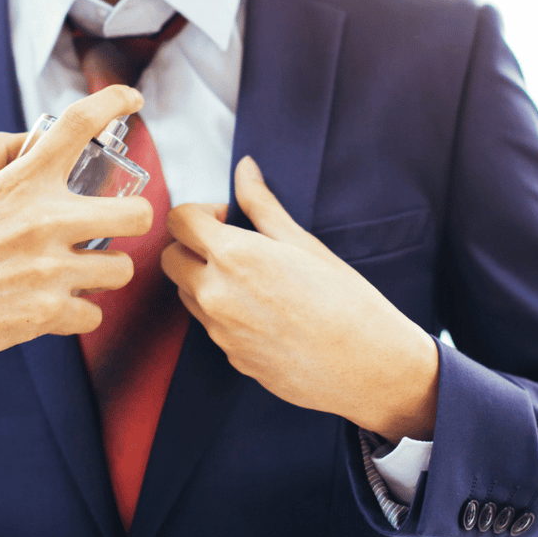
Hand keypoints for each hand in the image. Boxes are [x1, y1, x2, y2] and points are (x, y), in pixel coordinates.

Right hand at [0, 86, 153, 414]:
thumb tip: (37, 136)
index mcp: (19, 182)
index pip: (78, 124)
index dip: (114, 100)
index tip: (132, 98)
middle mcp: (41, 222)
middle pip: (137, 213)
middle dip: (135, 216)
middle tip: (119, 222)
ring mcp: (47, 272)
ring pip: (121, 269)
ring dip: (105, 270)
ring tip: (80, 270)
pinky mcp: (44, 315)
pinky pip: (94, 315)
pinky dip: (78, 313)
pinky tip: (54, 304)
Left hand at [160, 156, 438, 441]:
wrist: (367, 367)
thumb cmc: (346, 301)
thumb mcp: (303, 243)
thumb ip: (262, 204)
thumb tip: (244, 169)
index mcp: (233, 257)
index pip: (179, 221)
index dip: (199, 212)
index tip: (227, 218)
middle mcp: (215, 295)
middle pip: (170, 258)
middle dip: (191, 245)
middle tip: (231, 245)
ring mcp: (219, 330)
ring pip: (186, 293)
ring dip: (202, 278)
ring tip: (249, 278)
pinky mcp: (230, 356)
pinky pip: (210, 324)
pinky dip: (223, 310)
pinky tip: (263, 311)